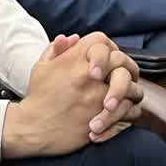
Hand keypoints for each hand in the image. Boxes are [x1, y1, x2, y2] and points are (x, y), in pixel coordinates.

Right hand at [4, 32, 141, 156]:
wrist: (34, 128)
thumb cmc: (38, 97)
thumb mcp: (41, 67)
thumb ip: (56, 49)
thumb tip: (72, 38)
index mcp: (73, 60)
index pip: (100, 40)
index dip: (106, 47)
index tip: (104, 58)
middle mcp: (87, 75)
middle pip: (121, 60)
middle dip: (125, 66)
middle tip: (122, 75)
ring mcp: (97, 96)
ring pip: (131, 87)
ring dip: (131, 90)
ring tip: (125, 95)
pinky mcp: (103, 117)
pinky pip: (130, 110)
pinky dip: (130, 109)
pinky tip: (123, 110)